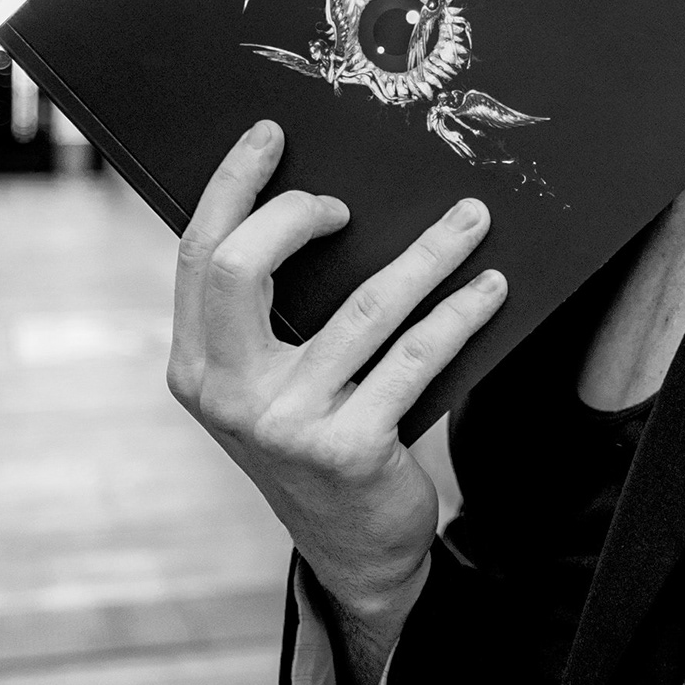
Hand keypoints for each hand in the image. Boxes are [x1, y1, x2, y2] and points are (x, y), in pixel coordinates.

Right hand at [168, 120, 506, 649]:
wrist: (354, 550)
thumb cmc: (316, 438)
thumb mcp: (268, 383)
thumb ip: (266, 316)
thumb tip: (319, 206)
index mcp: (196, 367)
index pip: (199, 256)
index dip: (232, 186)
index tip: (270, 134)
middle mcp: (228, 395)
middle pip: (242, 267)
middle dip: (296, 212)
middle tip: (349, 202)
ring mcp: (287, 424)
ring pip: (362, 308)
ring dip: (426, 255)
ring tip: (471, 219)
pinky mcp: (350, 450)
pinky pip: (416, 358)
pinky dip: (459, 314)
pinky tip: (489, 287)